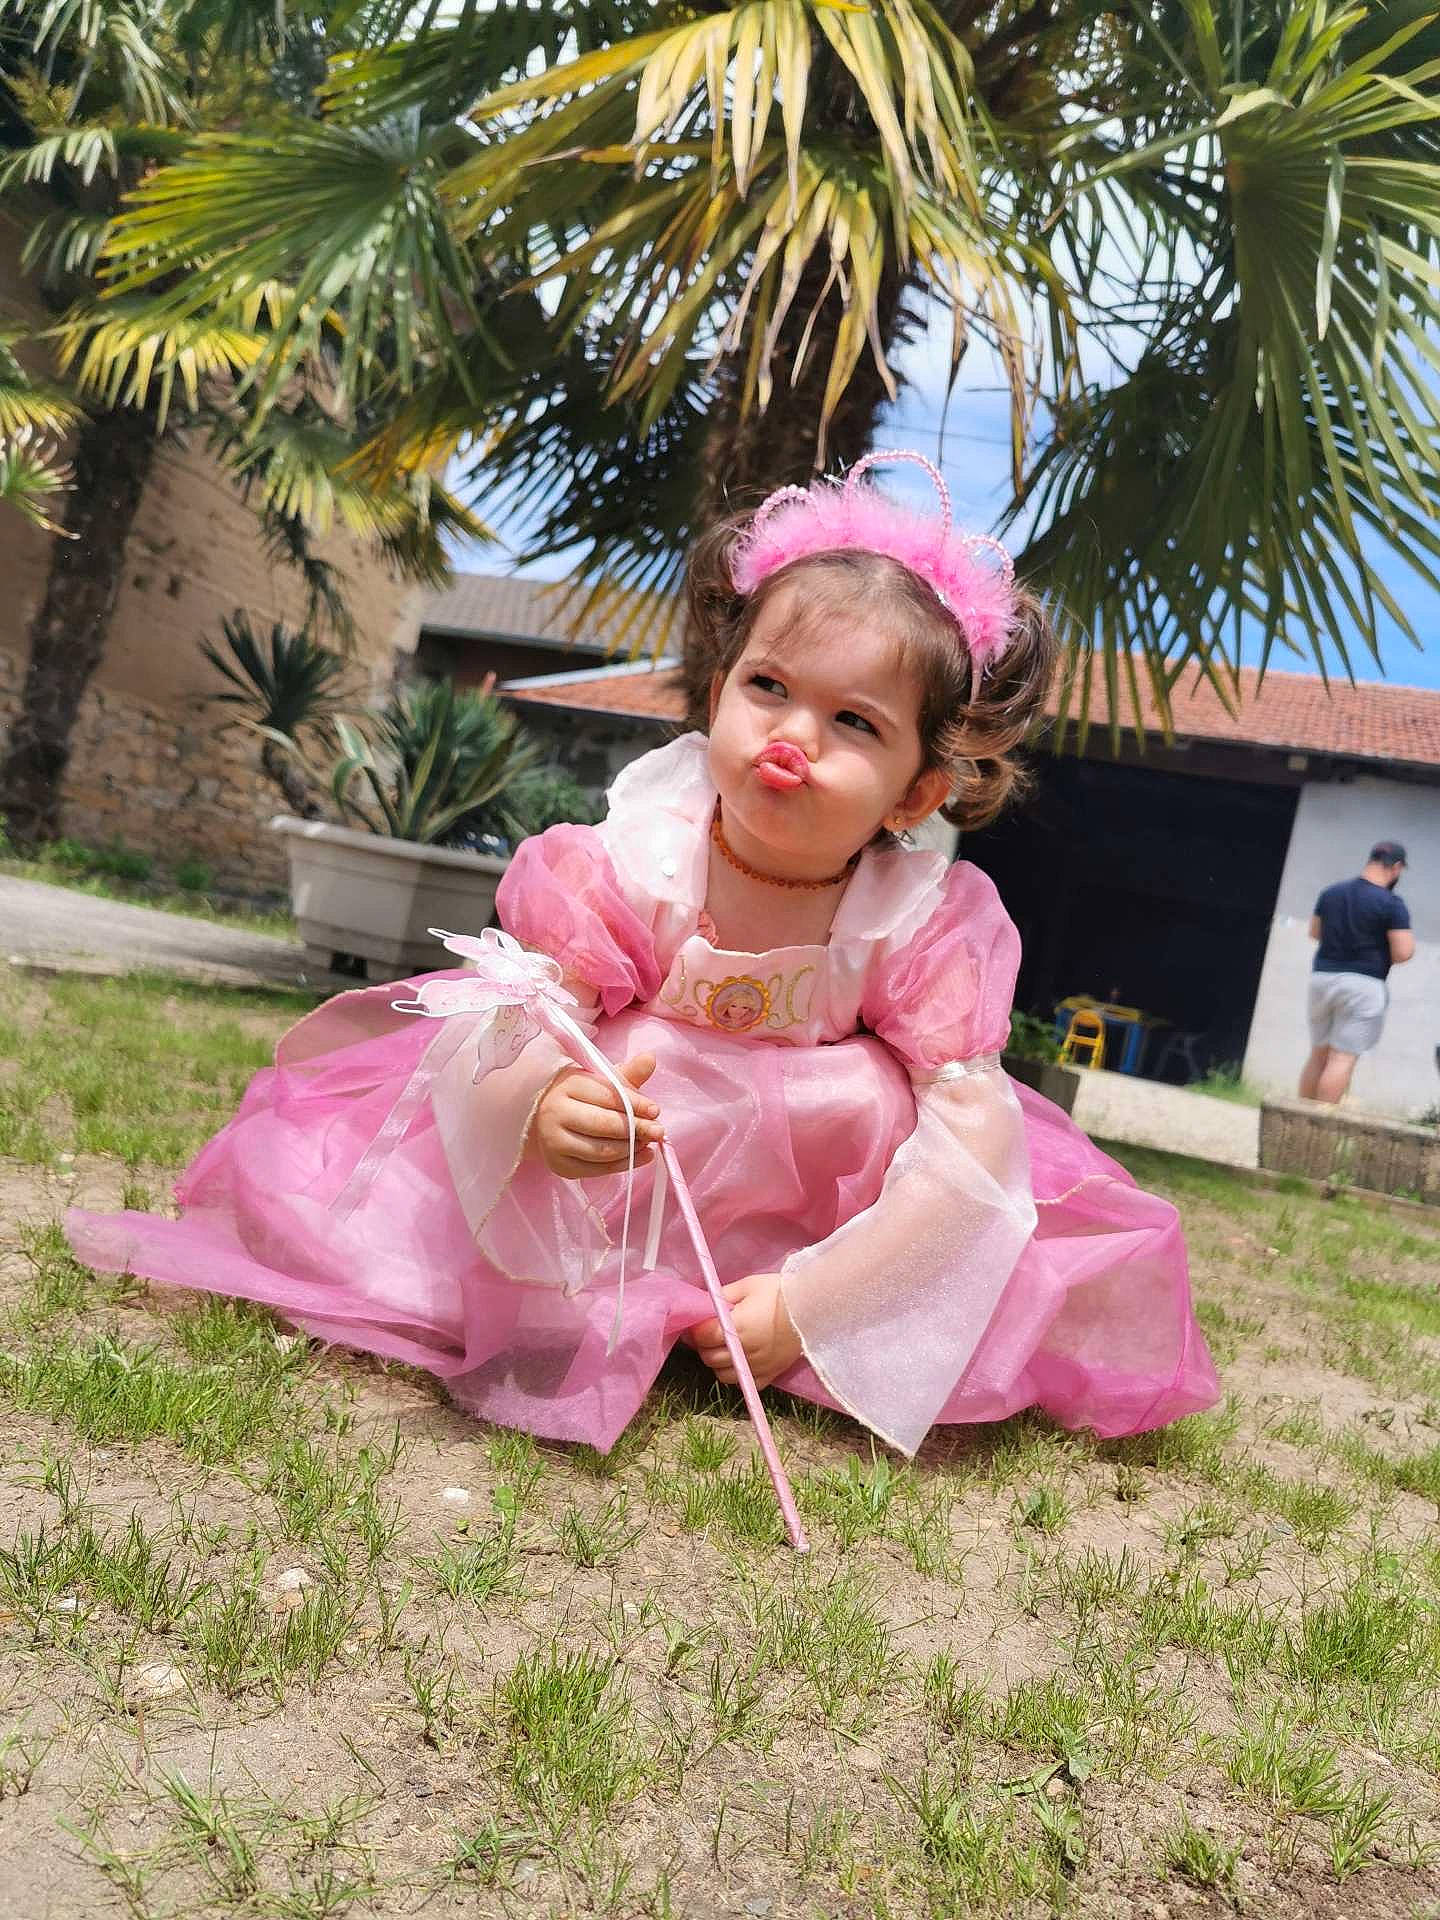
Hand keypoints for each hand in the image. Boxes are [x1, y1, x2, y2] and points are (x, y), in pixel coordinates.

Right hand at [528, 1053, 662, 1180]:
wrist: (547, 1120)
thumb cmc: (582, 1097)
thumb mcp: (602, 1080)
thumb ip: (627, 1073)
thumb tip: (650, 1059)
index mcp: (567, 1085)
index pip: (608, 1096)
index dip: (636, 1104)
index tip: (655, 1110)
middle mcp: (555, 1113)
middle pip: (604, 1124)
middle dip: (637, 1128)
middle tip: (658, 1131)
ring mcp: (554, 1142)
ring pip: (602, 1150)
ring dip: (632, 1148)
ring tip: (649, 1142)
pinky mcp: (560, 1165)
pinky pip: (598, 1169)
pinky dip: (624, 1164)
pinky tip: (641, 1156)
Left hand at [685, 1271, 801, 1389]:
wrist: (814, 1308)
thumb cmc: (779, 1292)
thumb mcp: (748, 1285)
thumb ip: (722, 1296)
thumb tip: (703, 1302)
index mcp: (737, 1327)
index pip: (702, 1336)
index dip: (695, 1329)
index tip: (697, 1322)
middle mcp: (744, 1351)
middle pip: (709, 1357)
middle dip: (704, 1345)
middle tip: (709, 1333)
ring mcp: (757, 1366)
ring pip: (722, 1374)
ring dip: (717, 1361)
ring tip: (723, 1346)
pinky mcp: (769, 1375)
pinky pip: (744, 1382)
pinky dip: (737, 1374)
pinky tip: (740, 1360)